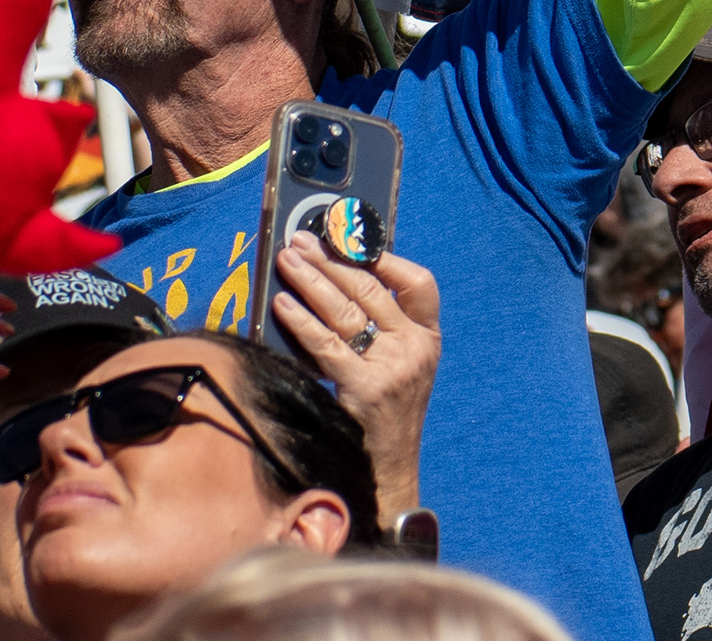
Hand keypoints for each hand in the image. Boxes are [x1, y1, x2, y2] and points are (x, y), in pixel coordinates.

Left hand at [274, 235, 442, 521]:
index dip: (388, 257)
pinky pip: (326, 346)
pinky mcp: (364, 388)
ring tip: (288, 259)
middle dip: (333, 260)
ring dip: (312, 279)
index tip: (353, 239)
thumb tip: (336, 289)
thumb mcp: (401, 370)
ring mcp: (392, 367)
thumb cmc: (385, 418)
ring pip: (346, 311)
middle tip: (302, 241)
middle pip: (372, 290)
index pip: (420, 283)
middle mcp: (415, 348)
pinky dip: (301, 320)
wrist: (388, 472)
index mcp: (429, 339)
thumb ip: (382, 334)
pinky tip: (282, 303)